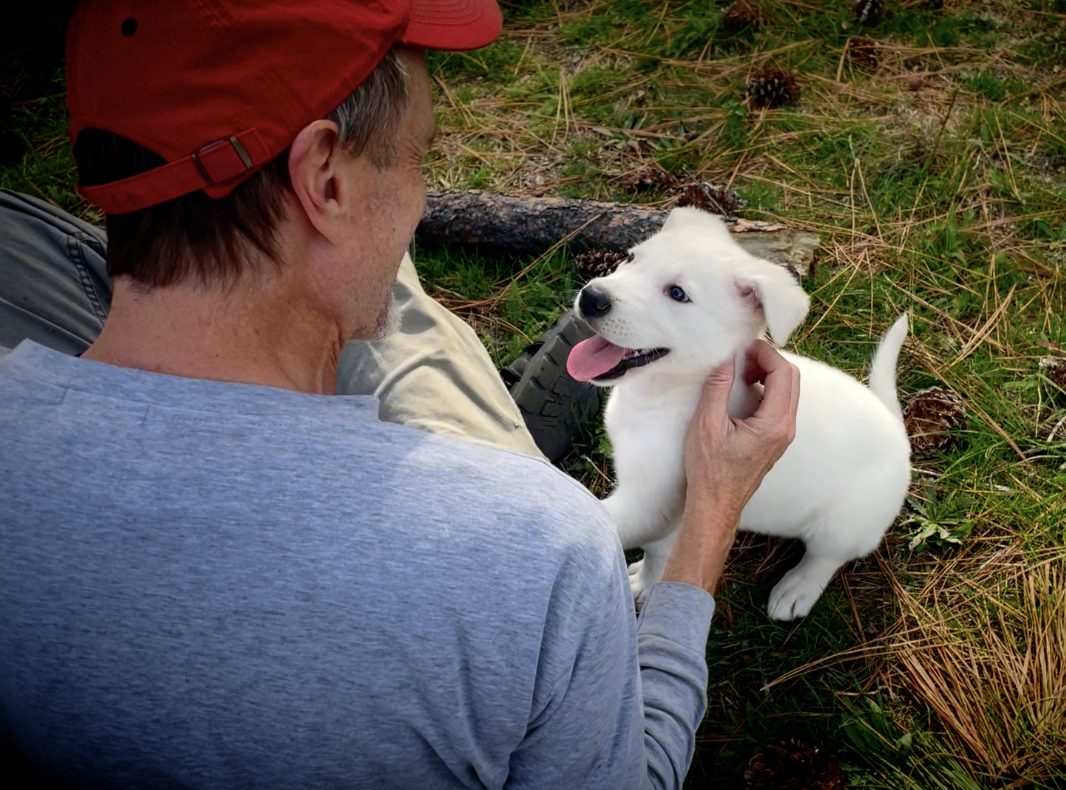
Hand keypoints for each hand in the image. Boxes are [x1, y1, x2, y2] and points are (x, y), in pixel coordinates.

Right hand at [661, 342, 798, 593]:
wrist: (715, 505)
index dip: (765, 353)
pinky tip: (740, 392)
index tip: (743, 347)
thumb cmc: (709, 470)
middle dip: (768, 361)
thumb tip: (724, 358)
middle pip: (791, 379)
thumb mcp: (706, 424)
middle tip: (741, 357)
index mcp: (774, 423)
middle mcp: (786, 428)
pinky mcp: (774, 440)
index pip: (783, 373)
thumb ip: (717, 387)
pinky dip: (764, 390)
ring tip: (739, 372)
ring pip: (786, 392)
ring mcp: (783, 436)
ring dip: (766, 375)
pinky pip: (777, 405)